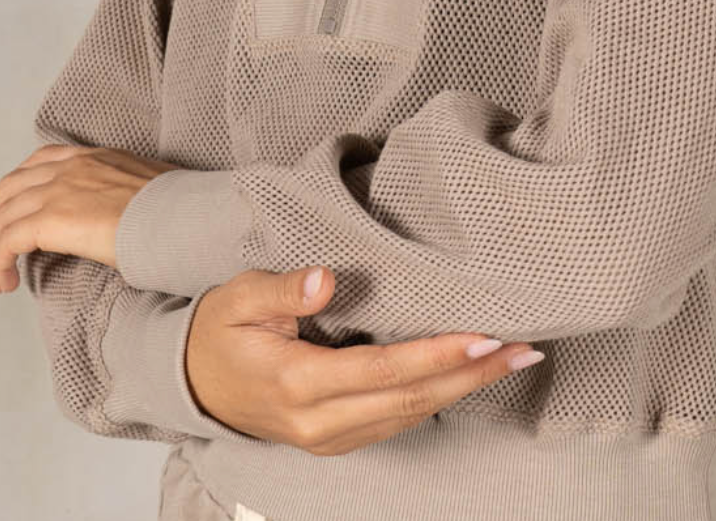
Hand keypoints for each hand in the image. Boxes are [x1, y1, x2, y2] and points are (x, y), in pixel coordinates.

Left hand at [0, 143, 180, 291]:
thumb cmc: (174, 208)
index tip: (17, 219)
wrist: (183, 214)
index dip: (19, 193)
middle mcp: (70, 166)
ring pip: (3, 216)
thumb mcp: (143, 186)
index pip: (39, 162)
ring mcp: (59, 188)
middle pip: (9, 188)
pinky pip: (7, 241)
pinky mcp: (52, 217)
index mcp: (93, 156)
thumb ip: (118, 193)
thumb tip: (118, 218)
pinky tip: (6, 281)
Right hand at [187, 265, 547, 453]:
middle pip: (410, 400)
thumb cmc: (220, 332)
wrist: (192, 383)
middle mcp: (319, 420)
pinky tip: (469, 378)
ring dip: (465, 389)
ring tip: (513, 358)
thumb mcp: (239, 298)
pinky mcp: (337, 439)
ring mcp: (329, 437)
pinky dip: (439, 399)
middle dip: (471, 375)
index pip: (384, 370)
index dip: (437, 356)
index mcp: (298, 383)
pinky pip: (397, 421)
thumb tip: (325, 277)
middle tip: (523, 348)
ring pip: (410, 416)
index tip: (483, 335)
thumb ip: (284, 290)